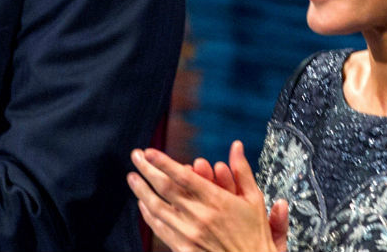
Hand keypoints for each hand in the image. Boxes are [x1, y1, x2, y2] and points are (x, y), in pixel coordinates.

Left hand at [127, 141, 287, 251]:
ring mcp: (189, 233)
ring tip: (132, 177)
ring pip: (157, 208)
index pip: (183, 176)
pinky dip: (149, 215)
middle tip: (136, 156)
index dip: (163, 162)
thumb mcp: (254, 200)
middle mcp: (199, 216)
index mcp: (216, 200)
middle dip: (147, 169)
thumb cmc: (254, 234)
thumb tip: (236, 145)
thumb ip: (242, 171)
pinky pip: (160, 229)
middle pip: (164, 188)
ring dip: (141, 190)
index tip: (149, 151)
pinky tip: (143, 204)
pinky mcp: (184, 248)